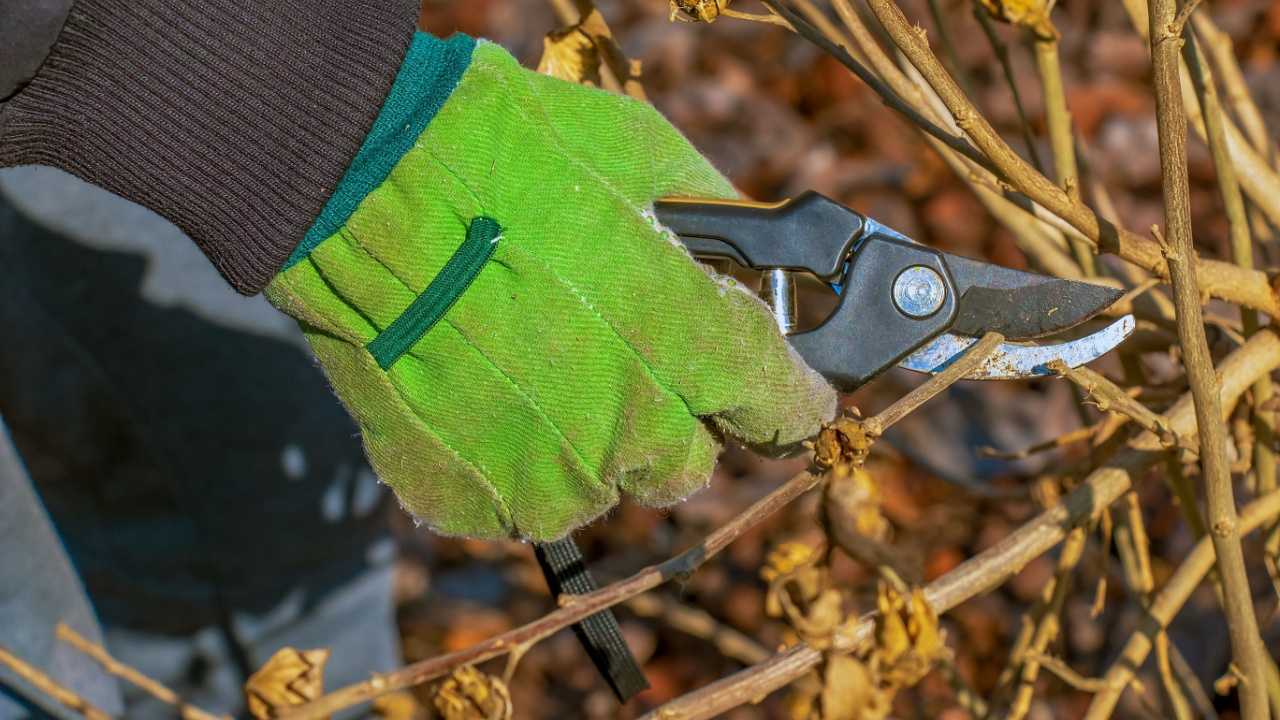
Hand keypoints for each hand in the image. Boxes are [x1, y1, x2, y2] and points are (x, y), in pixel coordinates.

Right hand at [266, 37, 835, 540]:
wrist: (351, 182)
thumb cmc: (496, 152)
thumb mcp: (638, 155)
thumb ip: (715, 227)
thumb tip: (750, 258)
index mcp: (682, 340)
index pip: (781, 408)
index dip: (787, 400)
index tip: (783, 398)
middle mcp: (624, 424)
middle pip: (686, 466)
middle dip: (668, 420)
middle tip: (619, 359)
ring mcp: (541, 472)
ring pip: (599, 490)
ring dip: (581, 443)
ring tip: (523, 359)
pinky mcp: (465, 496)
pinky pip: (515, 504)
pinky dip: (505, 462)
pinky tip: (474, 388)